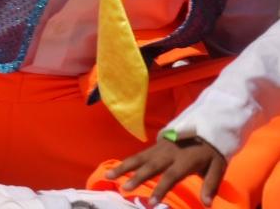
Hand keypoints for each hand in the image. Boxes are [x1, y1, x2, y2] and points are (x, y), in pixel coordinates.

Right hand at [110, 134, 227, 206]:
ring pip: (139, 158)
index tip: (152, 203)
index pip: (171, 176)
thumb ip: (210, 185)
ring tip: (108, 175)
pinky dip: (127, 161)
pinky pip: (140, 154)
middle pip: (150, 166)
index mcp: (185, 160)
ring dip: (123, 167)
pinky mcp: (156, 145)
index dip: (161, 189)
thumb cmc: (212, 151)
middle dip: (136, 178)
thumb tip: (207, 204)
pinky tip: (117, 168)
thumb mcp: (218, 167)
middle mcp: (169, 154)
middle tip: (124, 189)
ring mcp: (160, 148)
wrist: (207, 126)